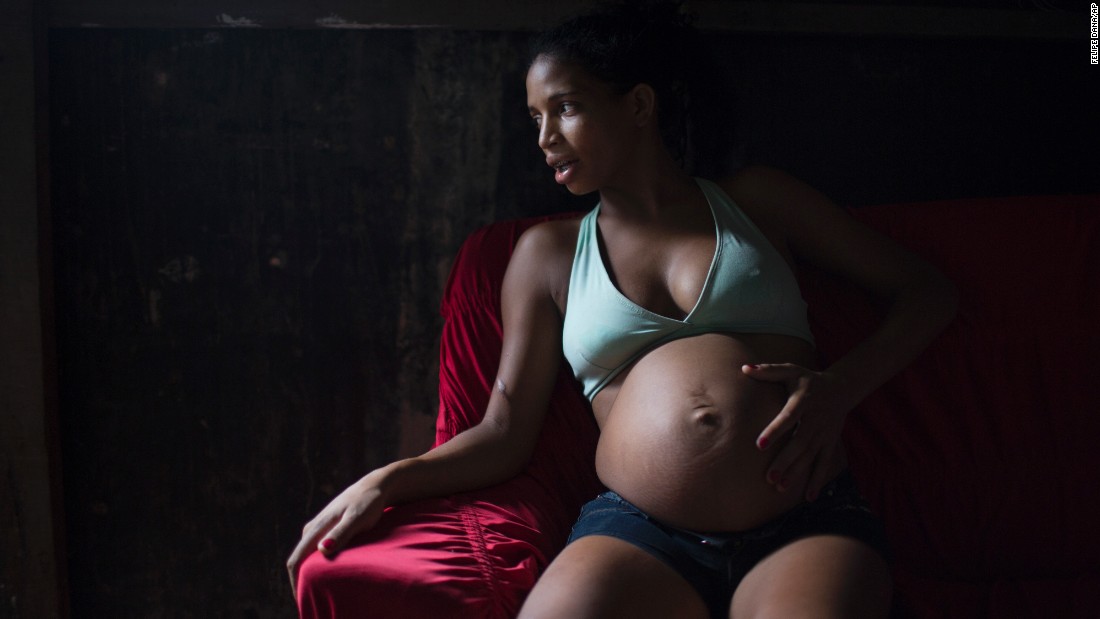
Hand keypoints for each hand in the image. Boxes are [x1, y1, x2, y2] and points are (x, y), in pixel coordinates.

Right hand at [286, 472, 388, 599]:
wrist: (375, 486)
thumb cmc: (368, 503)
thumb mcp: (358, 518)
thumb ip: (341, 533)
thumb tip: (322, 550)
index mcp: (316, 528)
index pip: (296, 561)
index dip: (296, 584)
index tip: (302, 601)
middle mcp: (312, 529)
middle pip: (298, 561)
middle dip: (301, 582)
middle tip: (311, 602)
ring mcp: (319, 528)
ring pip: (306, 556)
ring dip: (308, 574)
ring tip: (317, 593)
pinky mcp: (327, 529)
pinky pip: (315, 551)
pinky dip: (317, 566)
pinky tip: (327, 576)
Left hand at [742, 363, 850, 501]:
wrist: (841, 388)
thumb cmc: (807, 380)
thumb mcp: (791, 370)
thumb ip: (768, 371)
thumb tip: (744, 368)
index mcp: (804, 400)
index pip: (789, 417)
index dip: (775, 430)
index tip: (759, 445)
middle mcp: (816, 419)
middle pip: (800, 442)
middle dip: (785, 460)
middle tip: (768, 476)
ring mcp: (825, 433)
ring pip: (811, 456)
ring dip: (797, 473)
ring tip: (780, 487)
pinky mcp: (831, 443)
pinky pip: (825, 463)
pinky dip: (817, 480)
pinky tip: (808, 498)